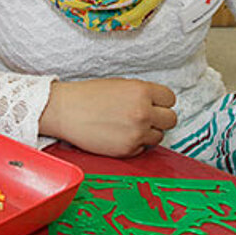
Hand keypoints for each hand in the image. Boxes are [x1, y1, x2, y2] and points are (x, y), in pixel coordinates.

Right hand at [39, 78, 176, 157]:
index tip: (154, 105)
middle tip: (145, 118)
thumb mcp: (119, 85)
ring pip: (158, 136)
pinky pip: (142, 149)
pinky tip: (118, 135)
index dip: (161, 102)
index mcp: (141, 91)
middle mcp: (143, 111)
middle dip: (159, 119)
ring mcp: (137, 132)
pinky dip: (133, 144)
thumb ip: (141, 94)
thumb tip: (156, 104)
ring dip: (147, 133)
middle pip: (171, 119)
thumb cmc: (86, 96)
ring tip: (128, 127)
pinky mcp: (127, 149)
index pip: (170, 99)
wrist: (64, 111)